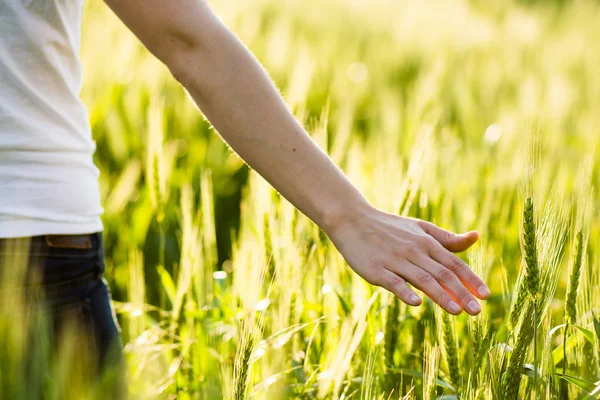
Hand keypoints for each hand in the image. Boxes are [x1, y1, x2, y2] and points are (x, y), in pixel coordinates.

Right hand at [324, 205, 489, 314]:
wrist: (352, 219)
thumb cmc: (388, 227)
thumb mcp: (419, 228)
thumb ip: (446, 238)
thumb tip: (476, 237)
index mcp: (425, 242)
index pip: (453, 262)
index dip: (470, 279)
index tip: (485, 295)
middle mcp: (413, 251)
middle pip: (442, 274)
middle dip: (461, 293)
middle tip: (477, 311)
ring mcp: (394, 260)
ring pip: (422, 279)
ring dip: (440, 296)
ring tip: (457, 312)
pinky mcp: (376, 269)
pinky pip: (393, 282)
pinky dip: (405, 291)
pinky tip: (416, 303)